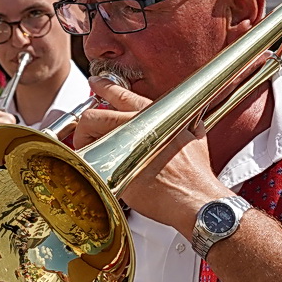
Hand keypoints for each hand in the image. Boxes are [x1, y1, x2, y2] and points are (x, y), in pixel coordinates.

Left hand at [71, 76, 229, 235]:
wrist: (194, 198)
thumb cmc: (196, 173)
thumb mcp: (196, 137)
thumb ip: (188, 124)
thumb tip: (191, 121)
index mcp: (154, 115)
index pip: (121, 93)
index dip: (104, 86)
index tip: (96, 83)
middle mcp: (136, 126)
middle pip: (95, 116)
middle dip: (85, 126)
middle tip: (87, 135)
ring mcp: (124, 147)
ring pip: (90, 137)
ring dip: (85, 144)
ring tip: (92, 154)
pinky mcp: (116, 170)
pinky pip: (92, 163)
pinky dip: (90, 165)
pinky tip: (96, 171)